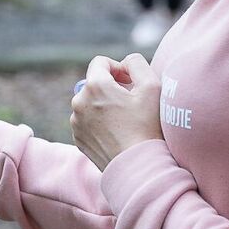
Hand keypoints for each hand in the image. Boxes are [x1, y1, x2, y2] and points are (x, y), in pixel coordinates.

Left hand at [68, 53, 163, 170]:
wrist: (138, 166)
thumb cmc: (148, 126)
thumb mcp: (152, 87)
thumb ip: (137, 64)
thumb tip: (125, 63)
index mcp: (95, 86)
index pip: (100, 62)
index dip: (118, 68)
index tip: (130, 81)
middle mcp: (79, 102)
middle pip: (94, 84)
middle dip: (111, 87)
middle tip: (130, 101)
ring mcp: (76, 122)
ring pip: (89, 103)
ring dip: (104, 105)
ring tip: (124, 119)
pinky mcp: (78, 138)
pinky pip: (87, 122)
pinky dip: (99, 122)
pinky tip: (117, 133)